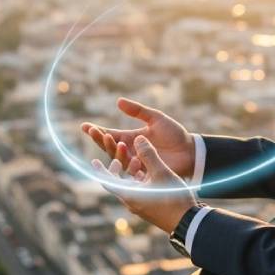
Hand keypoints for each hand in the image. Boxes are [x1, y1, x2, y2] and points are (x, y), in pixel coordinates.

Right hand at [81, 97, 195, 179]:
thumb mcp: (156, 118)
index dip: (97, 132)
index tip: (84, 126)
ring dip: (114, 150)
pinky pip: (132, 172)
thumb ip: (138, 111)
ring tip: (112, 140)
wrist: (190, 151)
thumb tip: (118, 101)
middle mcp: (130, 152)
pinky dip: (126, 165)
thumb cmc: (174, 134)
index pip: (110, 135)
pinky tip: (123, 157)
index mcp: (131, 138)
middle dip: (101, 140)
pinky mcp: (145, 173)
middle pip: (110, 148)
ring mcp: (136, 163)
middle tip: (94, 132)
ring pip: (119, 159)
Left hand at [92, 135, 198, 233]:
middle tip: (120, 154)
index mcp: (129, 195)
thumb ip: (149, 155)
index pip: (108, 181)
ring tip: (138, 159)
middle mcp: (132, 202)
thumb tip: (138, 138)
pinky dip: (140, 180)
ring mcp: (141, 206)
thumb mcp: (161, 173)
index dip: (101, 170)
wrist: (188, 222)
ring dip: (131, 172)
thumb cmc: (173, 198)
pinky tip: (148, 172)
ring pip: (130, 186)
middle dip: (119, 166)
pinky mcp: (150, 208)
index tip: (94, 161)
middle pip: (118, 182)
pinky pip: (139, 191)